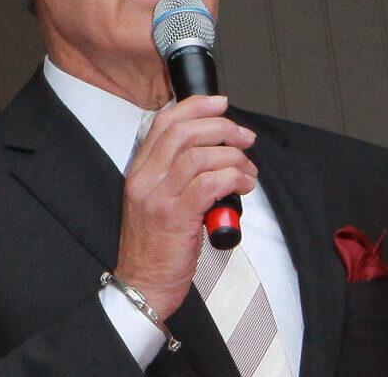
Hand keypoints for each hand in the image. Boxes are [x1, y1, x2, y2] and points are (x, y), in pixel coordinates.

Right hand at [112, 94, 256, 315]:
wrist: (142, 284)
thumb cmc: (155, 246)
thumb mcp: (155, 201)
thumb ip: (174, 175)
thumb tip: (211, 151)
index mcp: (139, 171)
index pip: (164, 122)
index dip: (195, 106)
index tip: (221, 104)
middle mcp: (145, 179)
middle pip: (184, 132)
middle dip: (222, 128)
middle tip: (244, 138)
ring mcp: (159, 197)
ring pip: (200, 156)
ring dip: (233, 158)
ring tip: (247, 172)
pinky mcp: (176, 217)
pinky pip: (209, 184)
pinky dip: (232, 178)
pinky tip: (243, 186)